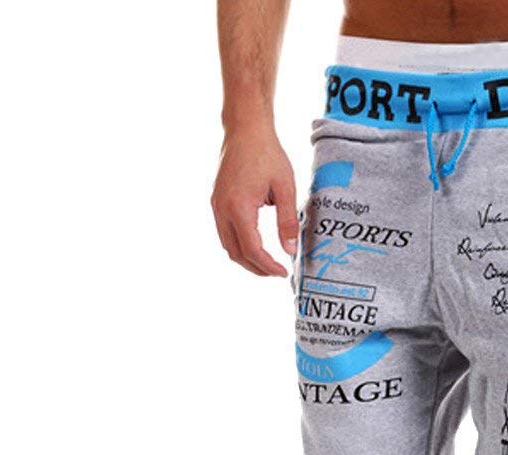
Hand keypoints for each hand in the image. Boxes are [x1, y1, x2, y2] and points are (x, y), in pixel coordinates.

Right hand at [211, 126, 298, 276]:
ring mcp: (216, 206)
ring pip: (227, 245)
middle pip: (236, 253)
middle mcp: (222, 209)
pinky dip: (239, 245)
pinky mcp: (216, 202)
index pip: (252, 250)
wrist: (245, 129)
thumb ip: (288, 221)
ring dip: (246, 259)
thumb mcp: (286, 188)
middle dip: (256, 268)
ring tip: (267, 263)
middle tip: (277, 272)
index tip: (283, 272)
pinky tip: (256, 246)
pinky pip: (225, 233)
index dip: (268, 266)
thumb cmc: (267, 155)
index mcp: (239, 207)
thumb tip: (291, 250)